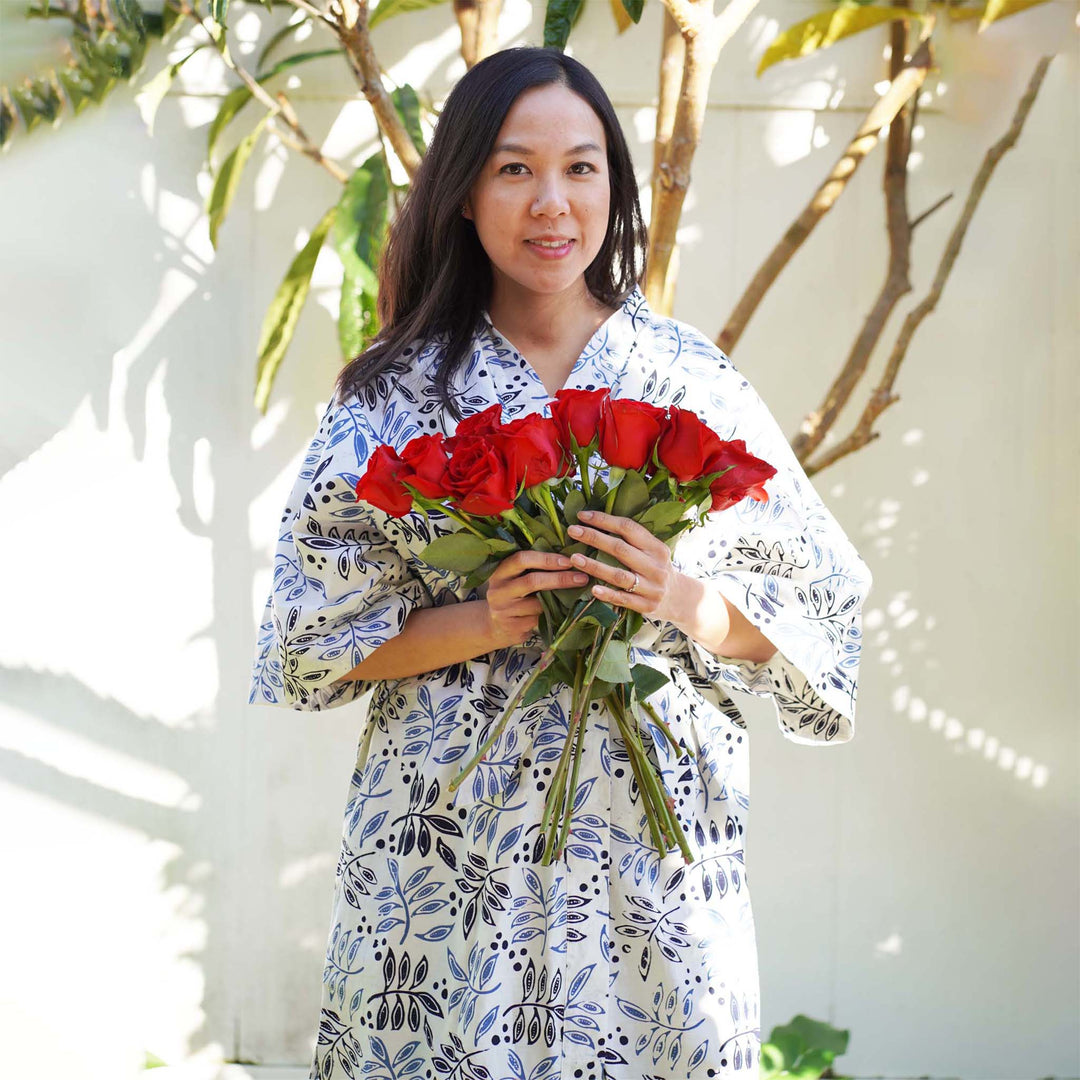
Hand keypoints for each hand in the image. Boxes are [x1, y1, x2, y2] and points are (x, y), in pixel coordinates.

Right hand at [481, 548, 590, 646]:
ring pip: (538, 604)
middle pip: (532, 581)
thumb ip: (531, 569)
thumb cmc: (511, 596)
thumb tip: (567, 556)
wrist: (493, 626)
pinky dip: (554, 615)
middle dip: (560, 578)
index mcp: (499, 573)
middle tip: (582, 578)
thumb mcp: (513, 579)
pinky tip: (566, 611)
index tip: (568, 560)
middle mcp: (498, 591)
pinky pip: (539, 620)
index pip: (521, 559)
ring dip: (560, 599)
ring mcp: (504, 611)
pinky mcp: (513, 628)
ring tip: (578, 594)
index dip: (546, 559)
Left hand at [564, 509, 687, 624]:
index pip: (628, 528)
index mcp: (657, 548)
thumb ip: (633, 540)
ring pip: (619, 575)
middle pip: (620, 549)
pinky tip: (593, 589)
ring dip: (595, 566)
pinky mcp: (646, 606)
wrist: (679, 599)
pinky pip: (623, 599)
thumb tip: (597, 522)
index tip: (582, 516)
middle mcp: (656, 566)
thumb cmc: (656, 569)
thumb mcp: (653, 552)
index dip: (604, 520)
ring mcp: (652, 588)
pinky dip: (608, 594)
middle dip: (594, 538)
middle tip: (572, 531)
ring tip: (574, 558)